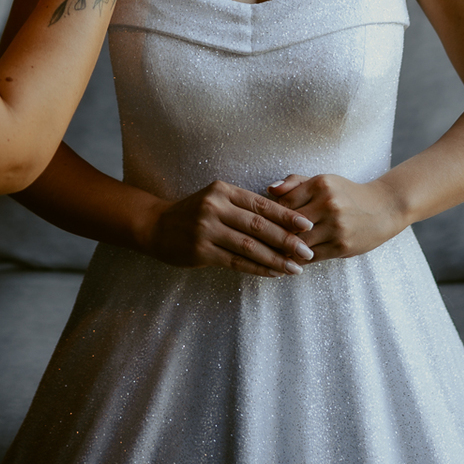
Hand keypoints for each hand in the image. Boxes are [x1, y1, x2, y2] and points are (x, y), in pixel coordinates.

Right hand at [143, 179, 315, 278]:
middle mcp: (216, 207)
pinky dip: (257, 268)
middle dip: (287, 240)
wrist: (156, 226)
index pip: (262, 204)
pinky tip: (273, 273)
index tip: (307, 226)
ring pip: (250, 246)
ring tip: (295, 267)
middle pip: (259, 225)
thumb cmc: (193, 212)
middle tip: (308, 251)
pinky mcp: (201, 251)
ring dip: (275, 259)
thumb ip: (243, 206)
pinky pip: (236, 262)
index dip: (287, 215)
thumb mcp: (216, 199)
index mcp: (224, 190)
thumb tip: (282, 220)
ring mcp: (207, 230)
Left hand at [266, 173, 405, 260]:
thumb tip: (269, 190)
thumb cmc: (346, 193)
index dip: (271, 213)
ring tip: (274, 252)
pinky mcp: (342, 246)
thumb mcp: (323, 181)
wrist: (383, 208)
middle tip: (262, 241)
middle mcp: (328, 204)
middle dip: (275, 233)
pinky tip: (292, 258)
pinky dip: (300, 258)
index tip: (265, 221)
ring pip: (299, 243)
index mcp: (321, 184)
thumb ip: (294, 182)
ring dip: (285, 249)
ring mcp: (336, 226)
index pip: (284, 201)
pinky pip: (312, 257)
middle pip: (289, 224)